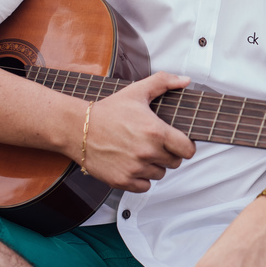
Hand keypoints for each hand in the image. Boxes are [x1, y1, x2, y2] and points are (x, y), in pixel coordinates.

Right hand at [82, 71, 195, 190]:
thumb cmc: (107, 111)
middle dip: (168, 154)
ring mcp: (135, 168)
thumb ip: (163, 82)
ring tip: (141, 152)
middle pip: (175, 162)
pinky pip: (144, 186)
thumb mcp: (136, 91)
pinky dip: (141, 178)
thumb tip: (185, 80)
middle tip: (154, 144)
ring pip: (159, 174)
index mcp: (155, 132)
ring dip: (154, 166)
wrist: (77, 128)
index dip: (185, 146)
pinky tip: (132, 164)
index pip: (187, 150)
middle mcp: (147, 152)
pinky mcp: (122, 181)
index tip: (178, 142)